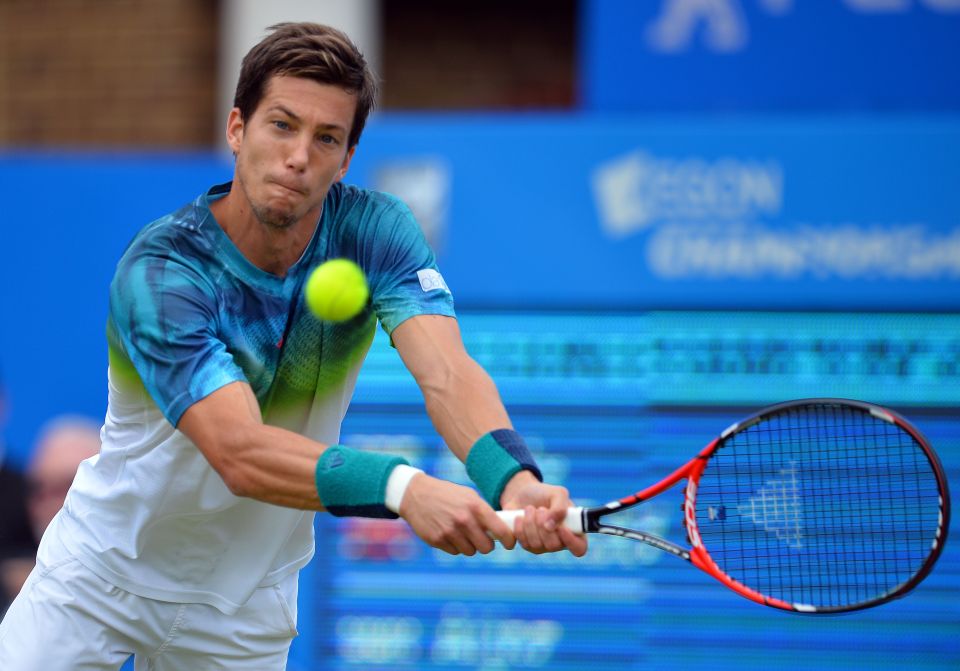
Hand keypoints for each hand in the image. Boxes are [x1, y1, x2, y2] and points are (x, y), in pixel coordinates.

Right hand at [399, 473, 515, 554]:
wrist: (416, 494)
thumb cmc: (447, 494)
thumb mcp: (468, 496)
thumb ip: (484, 512)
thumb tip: (501, 529)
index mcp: (475, 506)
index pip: (500, 530)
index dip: (509, 540)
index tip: (510, 544)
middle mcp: (464, 520)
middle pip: (486, 547)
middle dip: (487, 545)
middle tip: (482, 539)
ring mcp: (450, 531)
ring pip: (471, 551)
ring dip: (470, 545)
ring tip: (462, 533)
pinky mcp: (437, 540)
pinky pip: (455, 551)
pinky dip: (455, 545)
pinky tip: (448, 532)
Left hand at [500, 471, 588, 556]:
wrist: (523, 493)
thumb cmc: (545, 494)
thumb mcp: (557, 493)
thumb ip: (560, 508)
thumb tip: (550, 526)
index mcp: (573, 530)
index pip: (579, 547)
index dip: (571, 541)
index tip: (561, 527)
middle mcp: (559, 542)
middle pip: (553, 546)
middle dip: (543, 524)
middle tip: (540, 508)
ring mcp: (542, 546)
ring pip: (535, 545)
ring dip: (530, 523)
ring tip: (529, 509)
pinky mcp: (526, 545)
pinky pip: (521, 544)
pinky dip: (518, 528)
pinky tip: (519, 517)